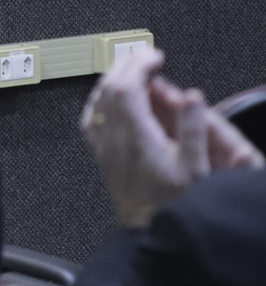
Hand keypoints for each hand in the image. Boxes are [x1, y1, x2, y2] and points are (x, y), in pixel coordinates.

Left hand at [80, 46, 255, 227]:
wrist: (147, 229)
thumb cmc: (171, 204)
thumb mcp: (195, 167)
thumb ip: (193, 129)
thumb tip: (192, 96)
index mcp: (136, 135)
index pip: (128, 87)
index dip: (139, 65)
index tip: (155, 56)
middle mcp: (114, 137)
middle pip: (110, 88)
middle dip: (126, 65)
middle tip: (145, 56)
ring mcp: (104, 145)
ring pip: (98, 100)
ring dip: (113, 79)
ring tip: (131, 70)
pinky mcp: (101, 154)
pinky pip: (91, 118)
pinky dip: (100, 100)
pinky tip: (108, 99)